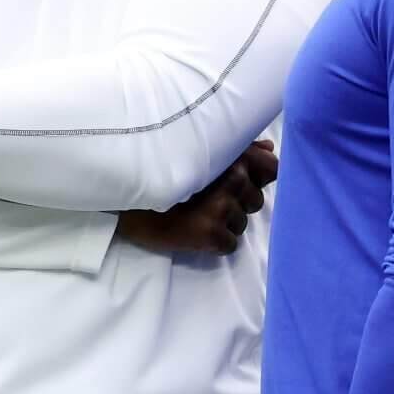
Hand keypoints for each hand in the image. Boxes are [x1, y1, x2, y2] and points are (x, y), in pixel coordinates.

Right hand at [117, 139, 276, 254]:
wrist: (121, 196)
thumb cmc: (158, 168)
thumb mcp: (197, 151)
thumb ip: (238, 149)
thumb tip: (269, 150)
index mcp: (230, 155)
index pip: (272, 169)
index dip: (259, 177)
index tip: (234, 182)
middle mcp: (231, 178)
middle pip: (256, 200)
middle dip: (237, 202)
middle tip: (205, 198)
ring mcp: (221, 208)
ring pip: (243, 223)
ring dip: (225, 222)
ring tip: (196, 213)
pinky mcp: (209, 234)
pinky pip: (230, 244)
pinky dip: (215, 242)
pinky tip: (194, 230)